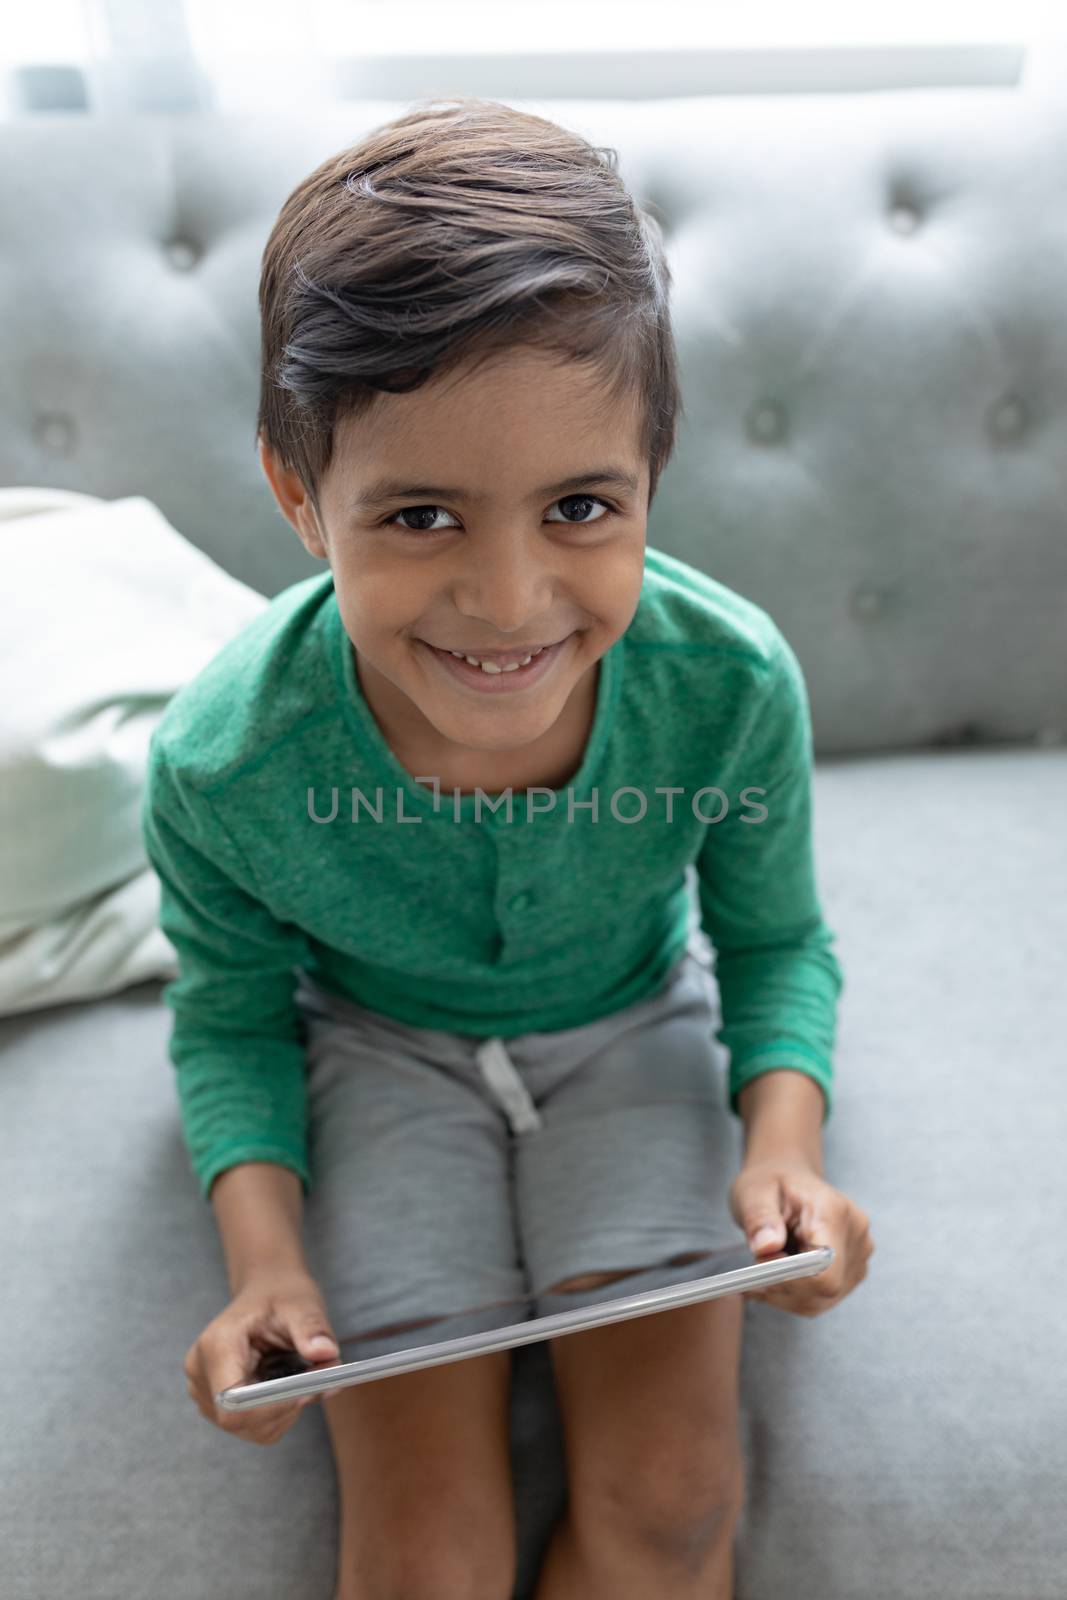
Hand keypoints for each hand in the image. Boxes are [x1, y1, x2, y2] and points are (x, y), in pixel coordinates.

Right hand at [183, 1265, 342, 1445]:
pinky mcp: (214, 1404)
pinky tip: (283, 1387)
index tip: (305, 1391)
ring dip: (283, 1412)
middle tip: (312, 1382)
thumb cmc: (279, 1295)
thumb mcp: (301, 1303)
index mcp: (216, 1345)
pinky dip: (276, 1414)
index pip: (234, 1404)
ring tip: (297, 1379)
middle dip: (283, 1408)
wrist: (264, 1291)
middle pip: (241, 1421)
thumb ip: (312, 1328)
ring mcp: (204, 1392)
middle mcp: (201, 1373)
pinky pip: (250, 1427)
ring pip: (248, 1428)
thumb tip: (325, 1353)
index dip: (272, 1407)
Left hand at [729, 1156, 874, 1316]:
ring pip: (821, 1301)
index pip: (827, 1269)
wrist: (787, 1180)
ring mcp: (859, 1256)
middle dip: (784, 1288)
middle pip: (825, 1290)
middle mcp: (856, 1236)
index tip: (762, 1263)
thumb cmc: (771, 1183)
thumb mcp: (753, 1192)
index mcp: (834, 1212)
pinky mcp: (852, 1271)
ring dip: (785, 1294)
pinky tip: (775, 1277)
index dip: (793, 1278)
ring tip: (762, 1271)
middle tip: (754, 1269)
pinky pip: (821, 1300)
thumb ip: (759, 1218)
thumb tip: (765, 1248)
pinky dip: (793, 1295)